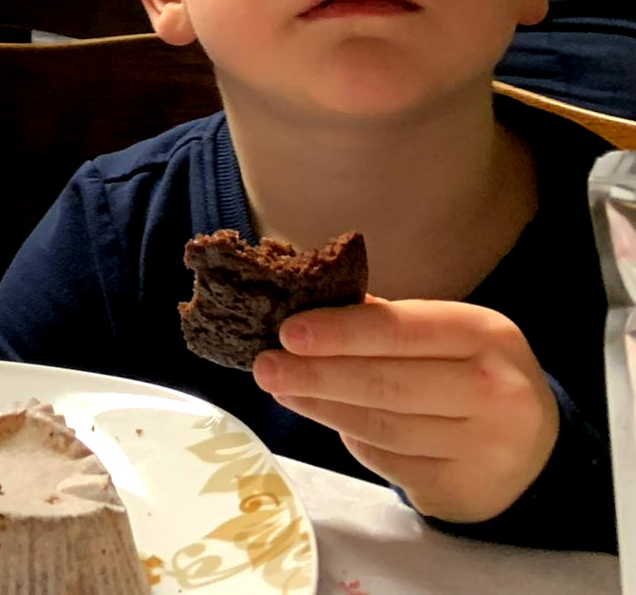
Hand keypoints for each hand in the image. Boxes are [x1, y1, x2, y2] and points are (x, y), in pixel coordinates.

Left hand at [252, 297, 558, 523]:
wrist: (534, 448)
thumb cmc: (470, 374)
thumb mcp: (448, 335)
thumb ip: (386, 322)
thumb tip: (305, 310)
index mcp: (486, 334)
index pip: (400, 329)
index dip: (340, 332)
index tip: (288, 332)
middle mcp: (494, 392)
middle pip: (385, 383)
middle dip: (316, 374)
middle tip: (265, 366)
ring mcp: (484, 447)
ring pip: (380, 425)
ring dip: (321, 406)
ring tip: (282, 389)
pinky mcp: (462, 488)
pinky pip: (387, 460)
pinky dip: (352, 438)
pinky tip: (328, 418)